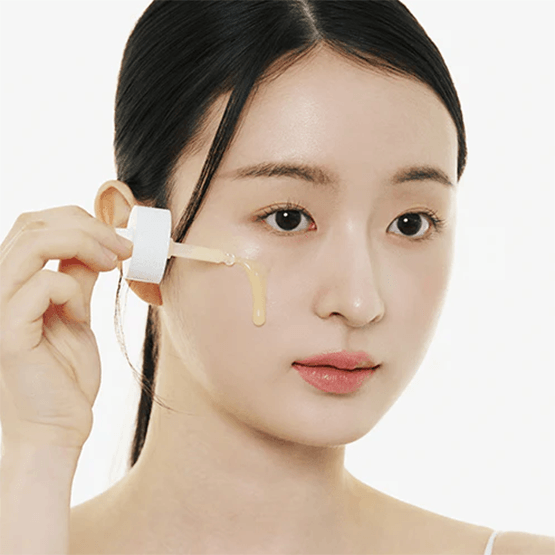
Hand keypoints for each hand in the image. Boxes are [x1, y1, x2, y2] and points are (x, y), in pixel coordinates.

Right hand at [0, 205, 132, 449]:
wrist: (57, 430)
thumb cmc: (65, 378)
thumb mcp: (76, 315)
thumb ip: (78, 279)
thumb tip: (97, 245)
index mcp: (12, 283)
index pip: (34, 225)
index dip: (80, 220)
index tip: (121, 239)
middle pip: (32, 224)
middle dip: (87, 226)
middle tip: (124, 247)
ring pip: (33, 243)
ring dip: (85, 244)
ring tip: (114, 263)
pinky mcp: (6, 333)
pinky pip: (41, 284)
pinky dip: (72, 289)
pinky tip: (81, 313)